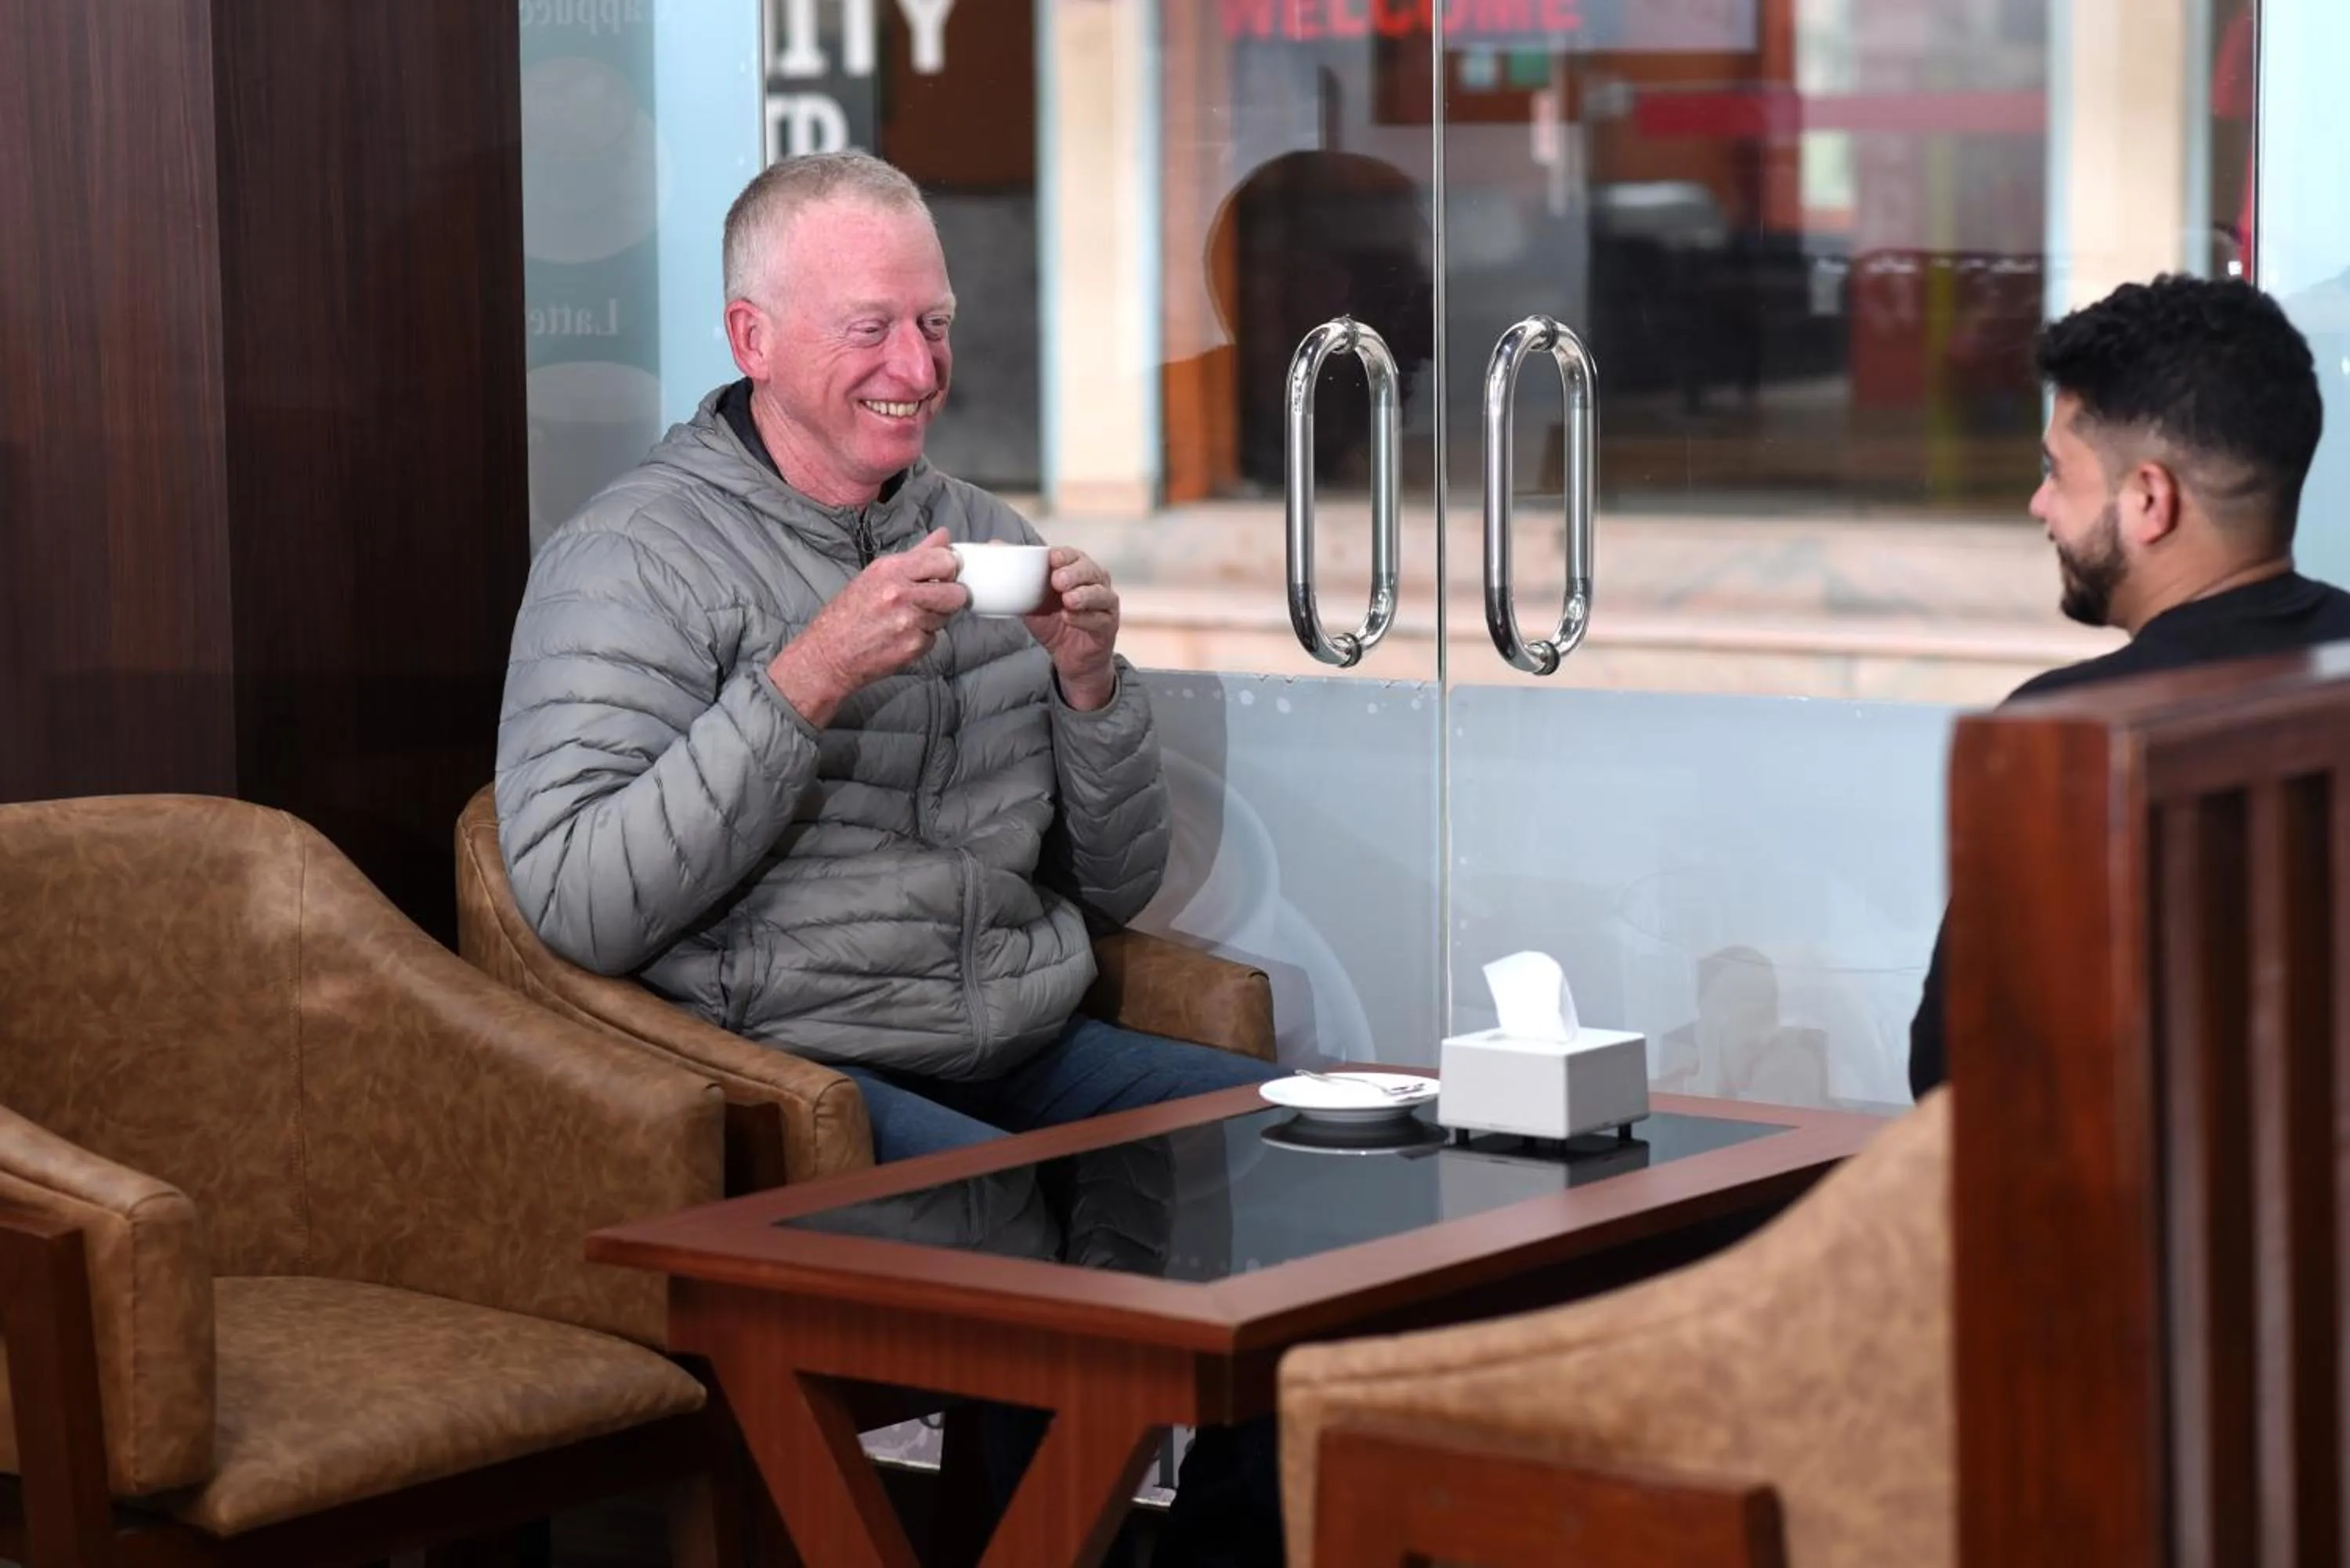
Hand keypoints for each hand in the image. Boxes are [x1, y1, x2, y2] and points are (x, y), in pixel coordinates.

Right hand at [768, 528, 965, 726]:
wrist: (829, 654)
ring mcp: (908, 623)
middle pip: (955, 593)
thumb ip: (916, 555)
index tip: (943, 573)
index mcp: (891, 570)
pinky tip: (902, 635)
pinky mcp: (913, 647)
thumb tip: (943, 536)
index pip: (944, 561)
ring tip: (909, 618)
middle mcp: (901, 595)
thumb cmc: (849, 613)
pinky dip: (923, 638)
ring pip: (947, 616)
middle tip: (935, 598)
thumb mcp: (876, 574)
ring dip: (935, 617)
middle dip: (950, 596)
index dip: (948, 568)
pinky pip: (934, 638)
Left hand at [1023, 547, 1120, 710]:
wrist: (1069, 657)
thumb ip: (1017, 576)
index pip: (1074, 556)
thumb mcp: (1031, 599)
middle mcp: (1095, 583)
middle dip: (1075, 573)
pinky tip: (1069, 618)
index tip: (1052, 557)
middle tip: (1058, 580)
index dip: (1065, 555)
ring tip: (1068, 600)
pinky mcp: (1108, 626)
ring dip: (1084, 595)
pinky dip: (1085, 618)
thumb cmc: (1053, 621)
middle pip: (1091, 571)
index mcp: (1077, 571)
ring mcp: (1105, 604)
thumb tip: (994, 545)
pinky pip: (1100, 619)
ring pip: (1100, 593)